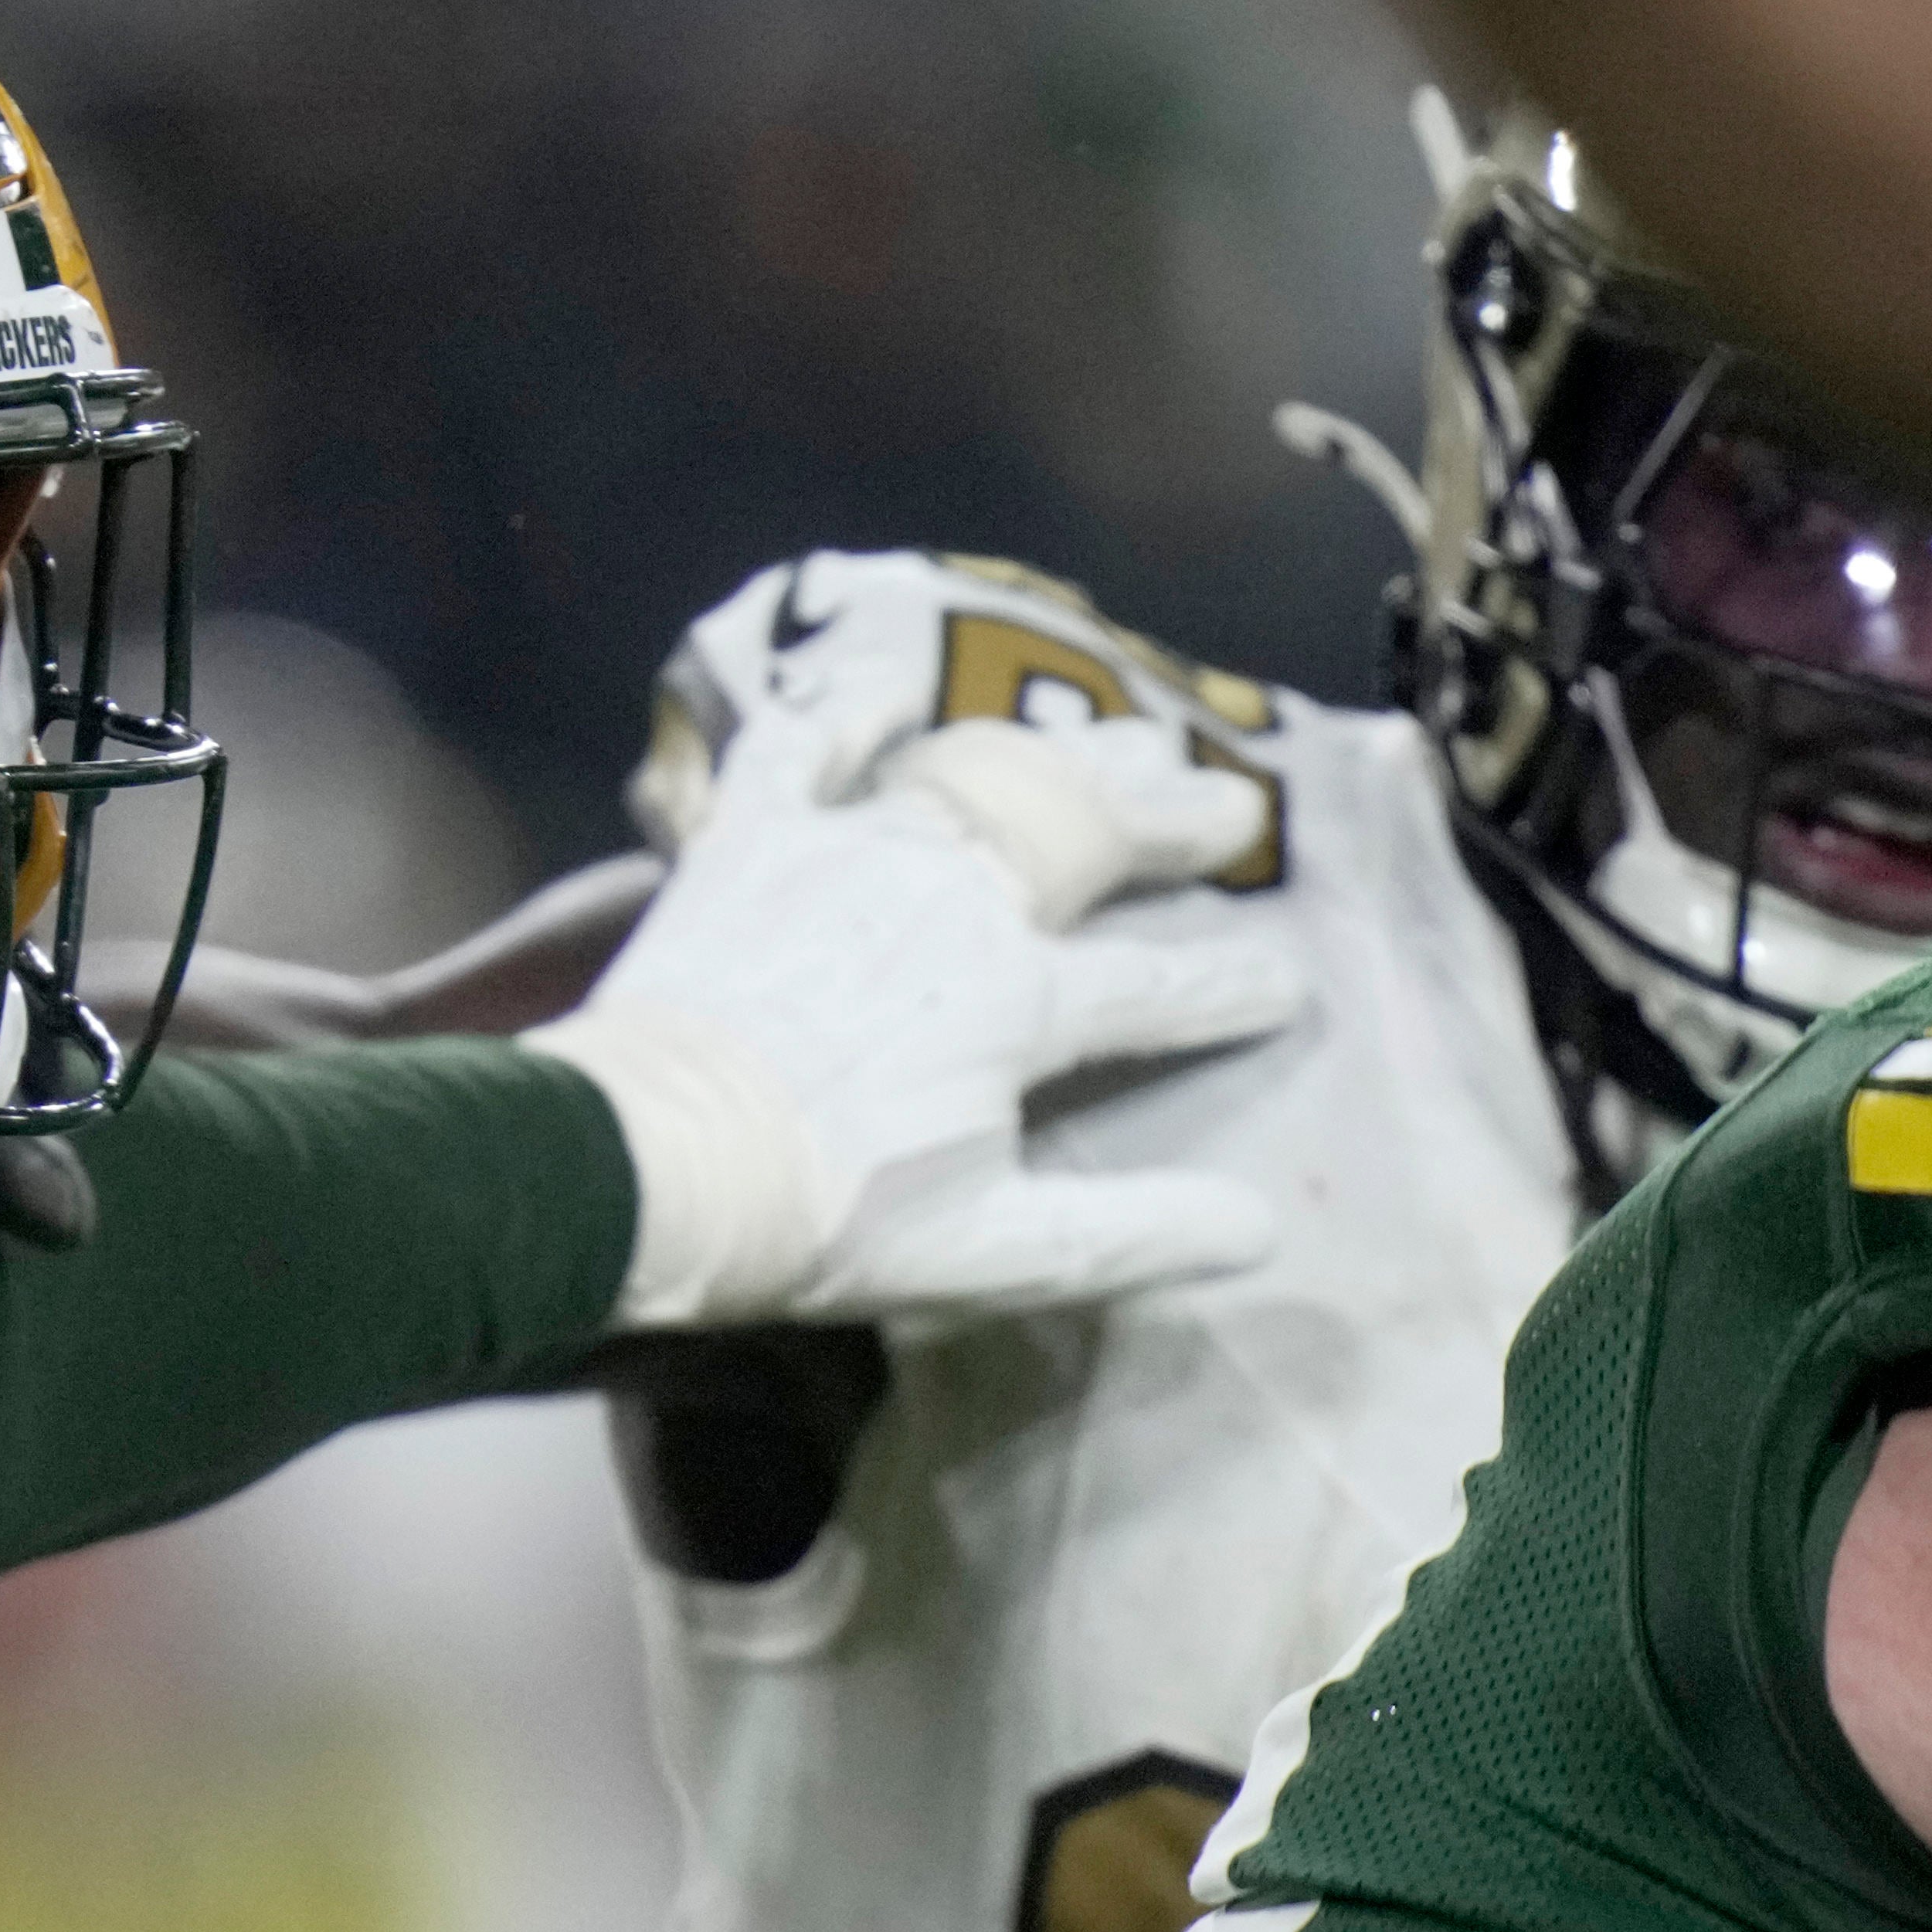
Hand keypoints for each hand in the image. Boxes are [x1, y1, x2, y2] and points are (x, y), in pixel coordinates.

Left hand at [541, 567, 1301, 1328]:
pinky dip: (845, 707)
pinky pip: (803, 747)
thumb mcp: (992, 1252)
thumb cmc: (818, 1216)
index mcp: (1016, 1004)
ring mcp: (851, 855)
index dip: (1227, 988)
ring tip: (1122, 734)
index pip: (1155, 991)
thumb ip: (1131, 1233)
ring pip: (980, 773)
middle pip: (1087, 837)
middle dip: (1175, 819)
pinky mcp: (752, 841)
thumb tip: (1260, 1229)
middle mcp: (951, 902)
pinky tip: (888, 678)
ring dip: (1061, 750)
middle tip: (1234, 802)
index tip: (1287, 984)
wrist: (644, 1164)